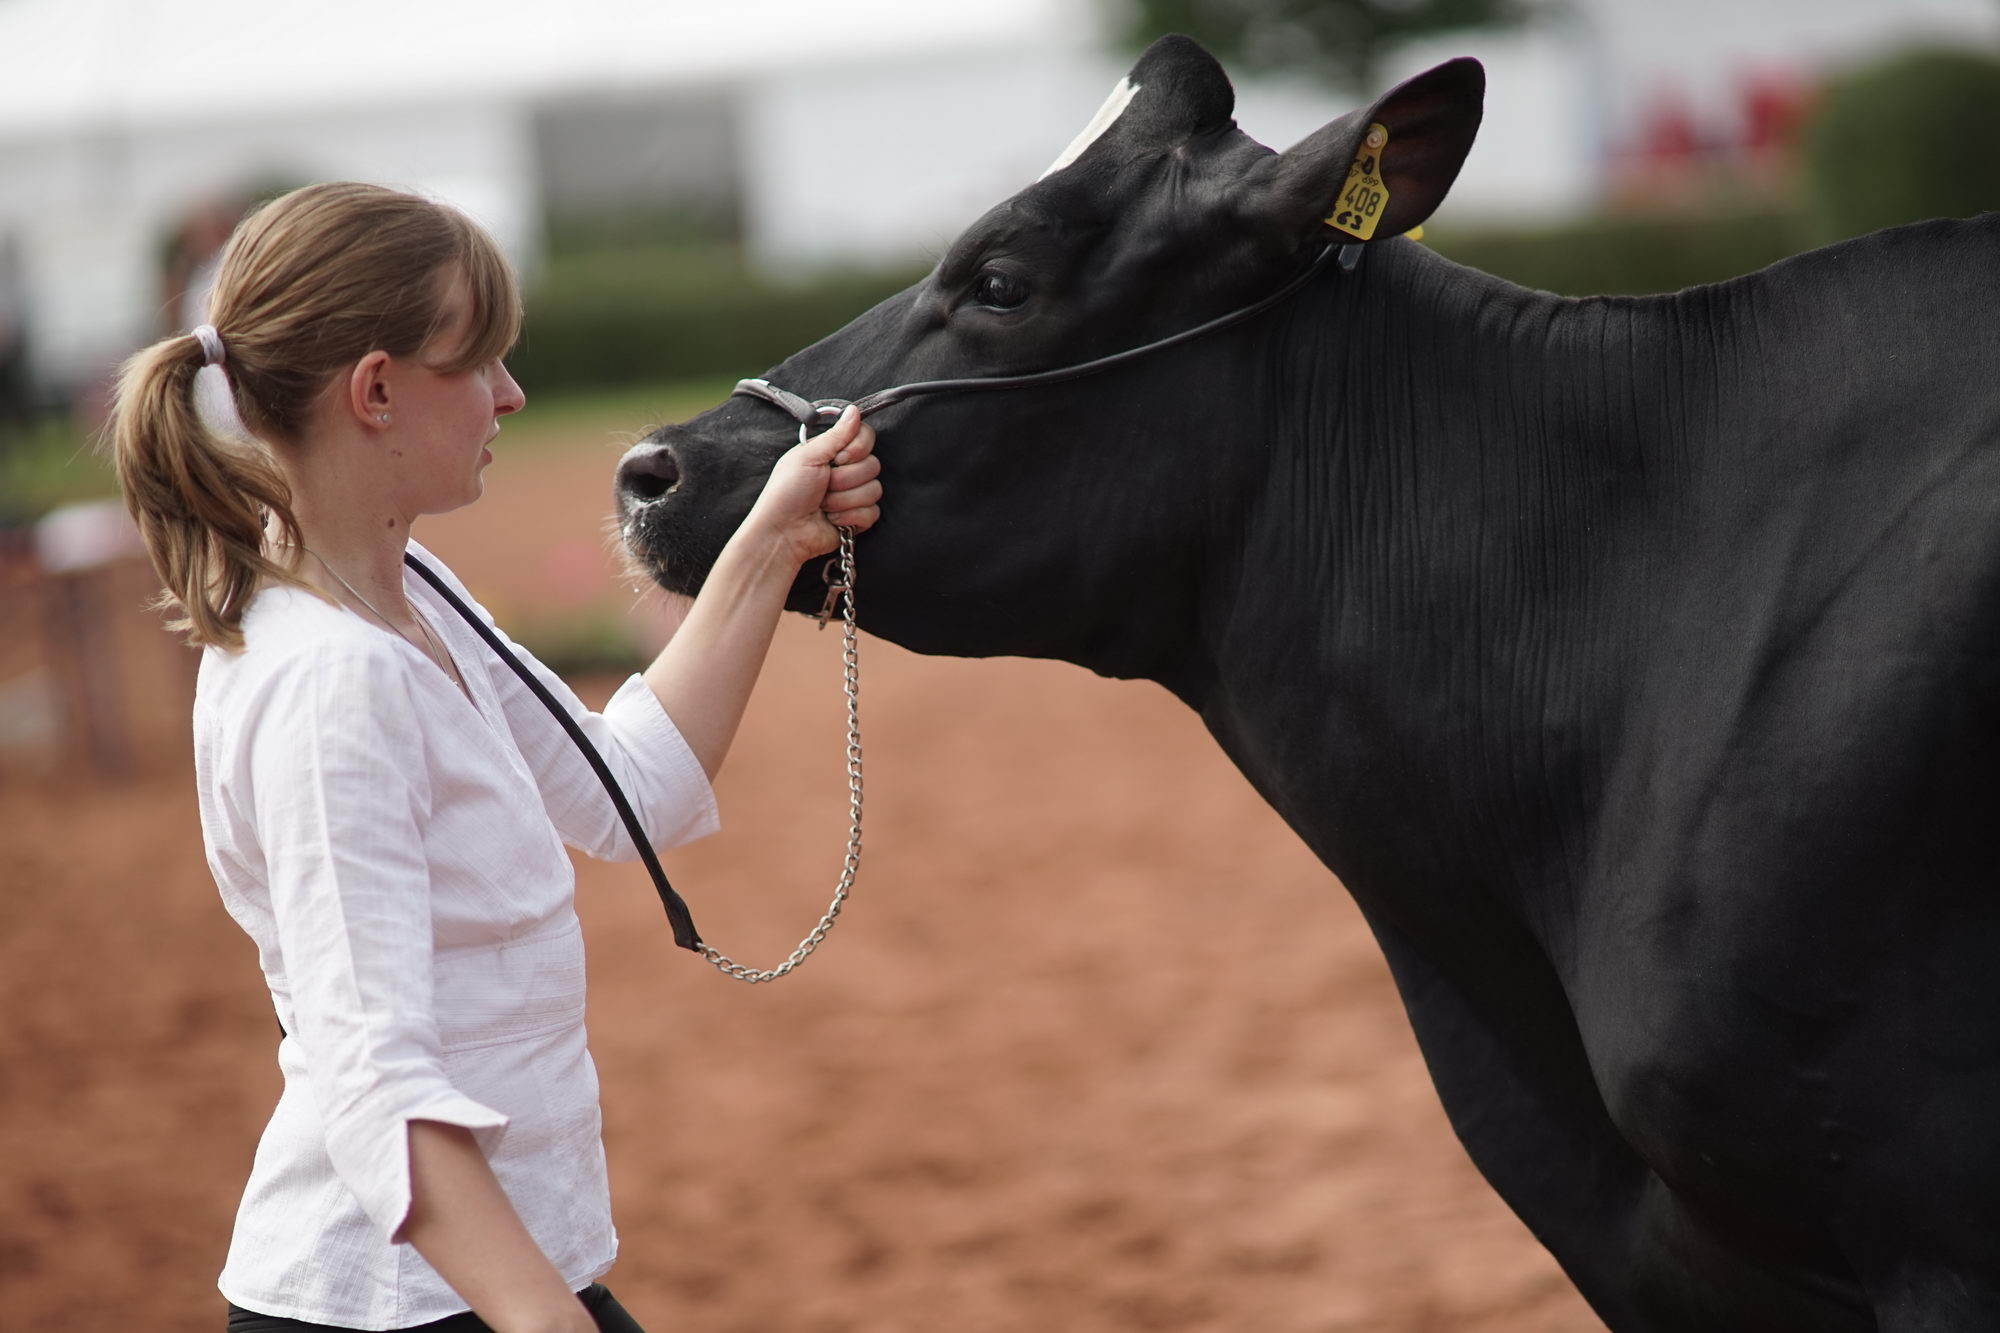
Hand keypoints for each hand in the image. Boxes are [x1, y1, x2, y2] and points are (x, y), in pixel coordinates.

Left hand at [742, 405, 882, 564]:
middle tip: (824, 485)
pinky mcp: (858, 518)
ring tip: (824, 505)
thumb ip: (836, 434)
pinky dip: (850, 517)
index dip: (857, 448)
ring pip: (874, 490)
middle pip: (873, 465)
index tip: (838, 458)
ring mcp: (853, 495)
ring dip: (845, 500)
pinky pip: (872, 512)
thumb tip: (855, 410)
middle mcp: (846, 471)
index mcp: (833, 452)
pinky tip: (832, 520)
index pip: (866, 437)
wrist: (783, 532)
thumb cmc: (786, 493)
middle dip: (845, 478)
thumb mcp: (808, 456)